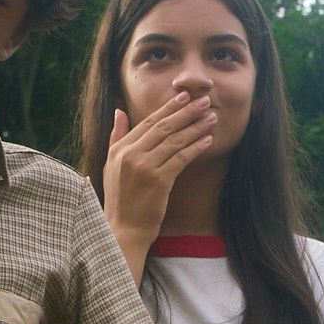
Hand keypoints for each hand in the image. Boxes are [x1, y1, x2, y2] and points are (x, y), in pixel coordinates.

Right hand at [99, 92, 218, 265]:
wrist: (123, 228)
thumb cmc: (120, 198)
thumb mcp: (111, 164)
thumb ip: (116, 136)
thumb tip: (120, 111)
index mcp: (120, 148)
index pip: (148, 121)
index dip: (168, 108)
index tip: (184, 96)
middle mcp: (131, 154)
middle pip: (164, 127)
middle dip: (186, 112)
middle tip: (205, 101)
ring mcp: (145, 167)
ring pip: (175, 141)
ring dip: (196, 127)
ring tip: (212, 118)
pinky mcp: (159, 181)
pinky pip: (181, 159)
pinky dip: (195, 148)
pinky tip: (208, 141)